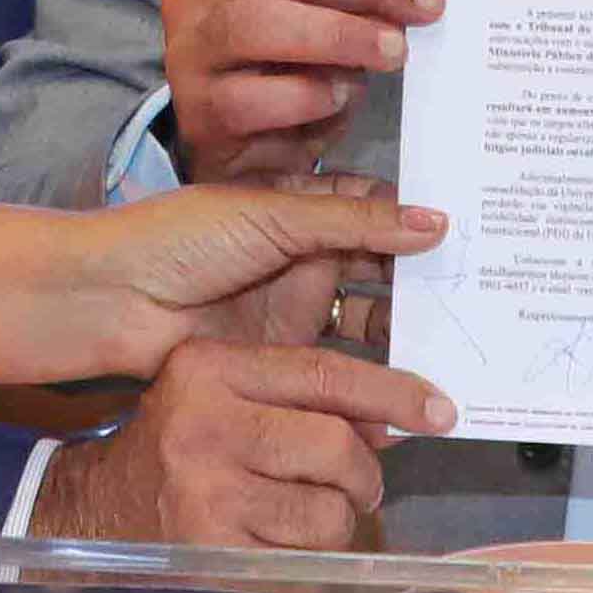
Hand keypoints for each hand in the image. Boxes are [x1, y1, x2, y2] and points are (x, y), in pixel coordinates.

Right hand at [31, 338, 450, 549]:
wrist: (93, 512)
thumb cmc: (176, 447)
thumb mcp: (223, 397)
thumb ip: (298, 397)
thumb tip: (395, 417)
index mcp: (209, 369)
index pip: (324, 373)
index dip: (393, 392)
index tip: (438, 411)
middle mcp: (204, 424)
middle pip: (334, 445)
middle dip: (363, 473)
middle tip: (360, 486)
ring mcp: (205, 491)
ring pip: (326, 510)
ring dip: (337, 520)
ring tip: (310, 517)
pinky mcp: (210, 550)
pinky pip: (301, 558)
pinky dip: (309, 556)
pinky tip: (281, 545)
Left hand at [73, 173, 455, 381]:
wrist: (110, 300)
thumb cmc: (180, 237)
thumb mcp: (272, 213)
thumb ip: (355, 222)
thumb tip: (435, 221)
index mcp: (300, 206)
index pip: (376, 210)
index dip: (421, 221)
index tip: (477, 235)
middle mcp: (303, 256)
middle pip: (381, 270)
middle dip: (426, 282)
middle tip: (482, 298)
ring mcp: (293, 308)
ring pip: (367, 320)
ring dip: (407, 332)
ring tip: (459, 344)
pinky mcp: (281, 359)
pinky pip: (339, 367)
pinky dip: (373, 377)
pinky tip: (409, 386)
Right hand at [158, 0, 440, 182]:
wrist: (229, 143)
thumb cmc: (277, 64)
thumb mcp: (308, 13)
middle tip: (425, 3)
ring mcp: (190, 50)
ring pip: (260, 25)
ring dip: (339, 35)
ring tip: (392, 50)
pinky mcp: (197, 110)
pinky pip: (253, 97)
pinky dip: (306, 95)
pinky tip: (338, 97)